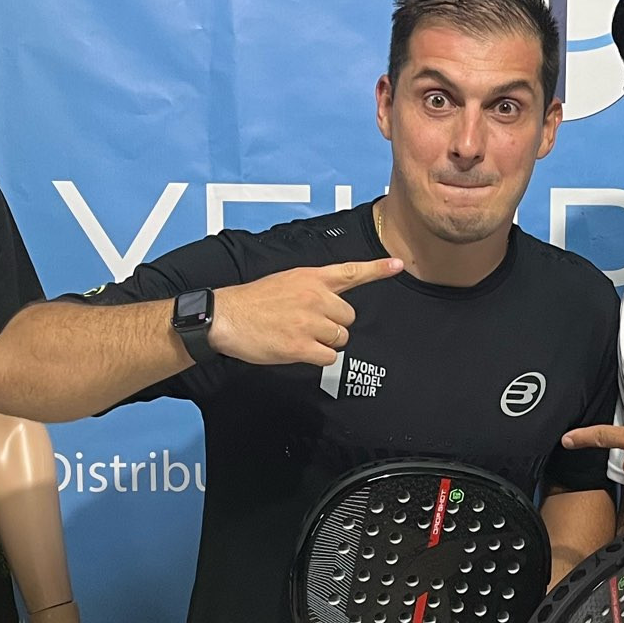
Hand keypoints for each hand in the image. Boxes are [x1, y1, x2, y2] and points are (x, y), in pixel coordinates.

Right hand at [211, 256, 402, 367]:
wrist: (225, 317)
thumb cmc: (254, 301)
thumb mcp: (287, 280)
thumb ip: (313, 287)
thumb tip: (331, 301)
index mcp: (311, 278)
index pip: (350, 271)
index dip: (377, 269)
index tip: (398, 265)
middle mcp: (315, 297)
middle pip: (348, 318)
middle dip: (333, 326)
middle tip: (307, 325)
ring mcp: (309, 322)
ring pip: (340, 339)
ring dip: (325, 343)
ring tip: (299, 336)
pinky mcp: (301, 346)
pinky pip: (328, 357)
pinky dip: (316, 358)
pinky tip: (296, 349)